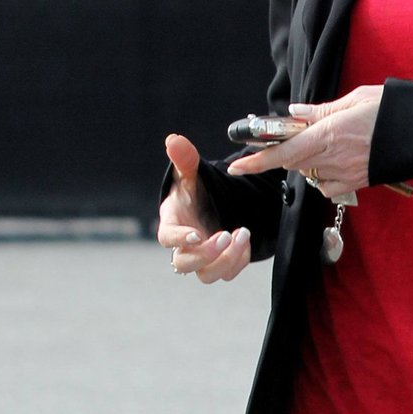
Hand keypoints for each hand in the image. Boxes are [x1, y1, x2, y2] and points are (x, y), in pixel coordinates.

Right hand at [157, 134, 251, 282]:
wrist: (211, 202)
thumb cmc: (194, 189)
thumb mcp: (190, 172)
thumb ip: (184, 159)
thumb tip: (174, 139)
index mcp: (171, 224)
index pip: (167, 239)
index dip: (178, 239)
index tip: (195, 234)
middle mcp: (184, 246)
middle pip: (186, 264)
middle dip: (206, 254)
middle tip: (226, 235)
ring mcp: (202, 258)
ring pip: (208, 274)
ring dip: (226, 260)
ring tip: (242, 234)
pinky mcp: (220, 264)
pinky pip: (227, 273)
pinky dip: (238, 261)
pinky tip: (245, 240)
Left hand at [225, 86, 382, 199]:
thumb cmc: (393, 109)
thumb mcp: (355, 99)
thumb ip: (321, 111)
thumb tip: (295, 112)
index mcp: (329, 133)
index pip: (284, 151)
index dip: (257, 160)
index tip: (237, 165)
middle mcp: (334, 157)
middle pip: (293, 163)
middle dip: (283, 155)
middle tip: (286, 139)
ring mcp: (346, 173)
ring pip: (310, 172)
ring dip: (308, 161)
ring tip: (328, 141)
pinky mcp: (358, 183)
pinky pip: (328, 184)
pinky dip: (325, 174)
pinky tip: (338, 159)